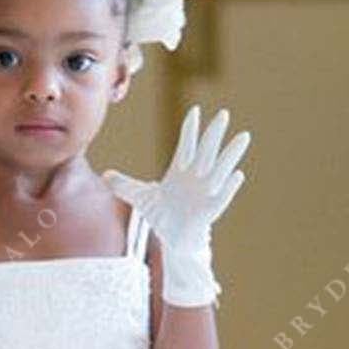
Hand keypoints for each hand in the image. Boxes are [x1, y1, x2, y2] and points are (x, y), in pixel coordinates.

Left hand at [103, 105, 249, 307]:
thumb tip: (104, 176)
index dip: (190, 129)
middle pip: (207, 150)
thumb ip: (125, 185)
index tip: (194, 111)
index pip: (187, 145)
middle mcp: (196, 176)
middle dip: (214, 133)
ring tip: (244, 136)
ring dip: (232, 153)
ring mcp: (207, 191)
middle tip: (223, 113)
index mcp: (180, 171)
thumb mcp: (141, 198)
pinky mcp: (212, 208)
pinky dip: (230, 186)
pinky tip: (237, 175)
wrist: (174, 237)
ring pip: (221, 168)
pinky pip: (223, 195)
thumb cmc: (162, 215)